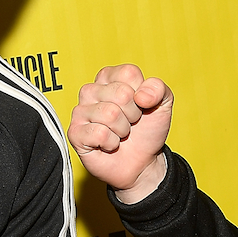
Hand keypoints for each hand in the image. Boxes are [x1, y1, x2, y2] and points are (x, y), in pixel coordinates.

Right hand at [67, 65, 172, 202]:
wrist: (142, 162)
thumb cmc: (147, 131)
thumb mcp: (163, 104)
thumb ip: (158, 89)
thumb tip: (141, 95)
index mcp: (109, 77)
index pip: (128, 74)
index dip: (142, 94)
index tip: (140, 105)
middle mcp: (91, 90)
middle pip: (121, 94)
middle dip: (133, 114)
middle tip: (130, 123)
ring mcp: (80, 111)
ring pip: (110, 114)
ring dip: (123, 130)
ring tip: (120, 134)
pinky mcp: (75, 133)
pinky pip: (99, 133)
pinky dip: (111, 143)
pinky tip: (108, 144)